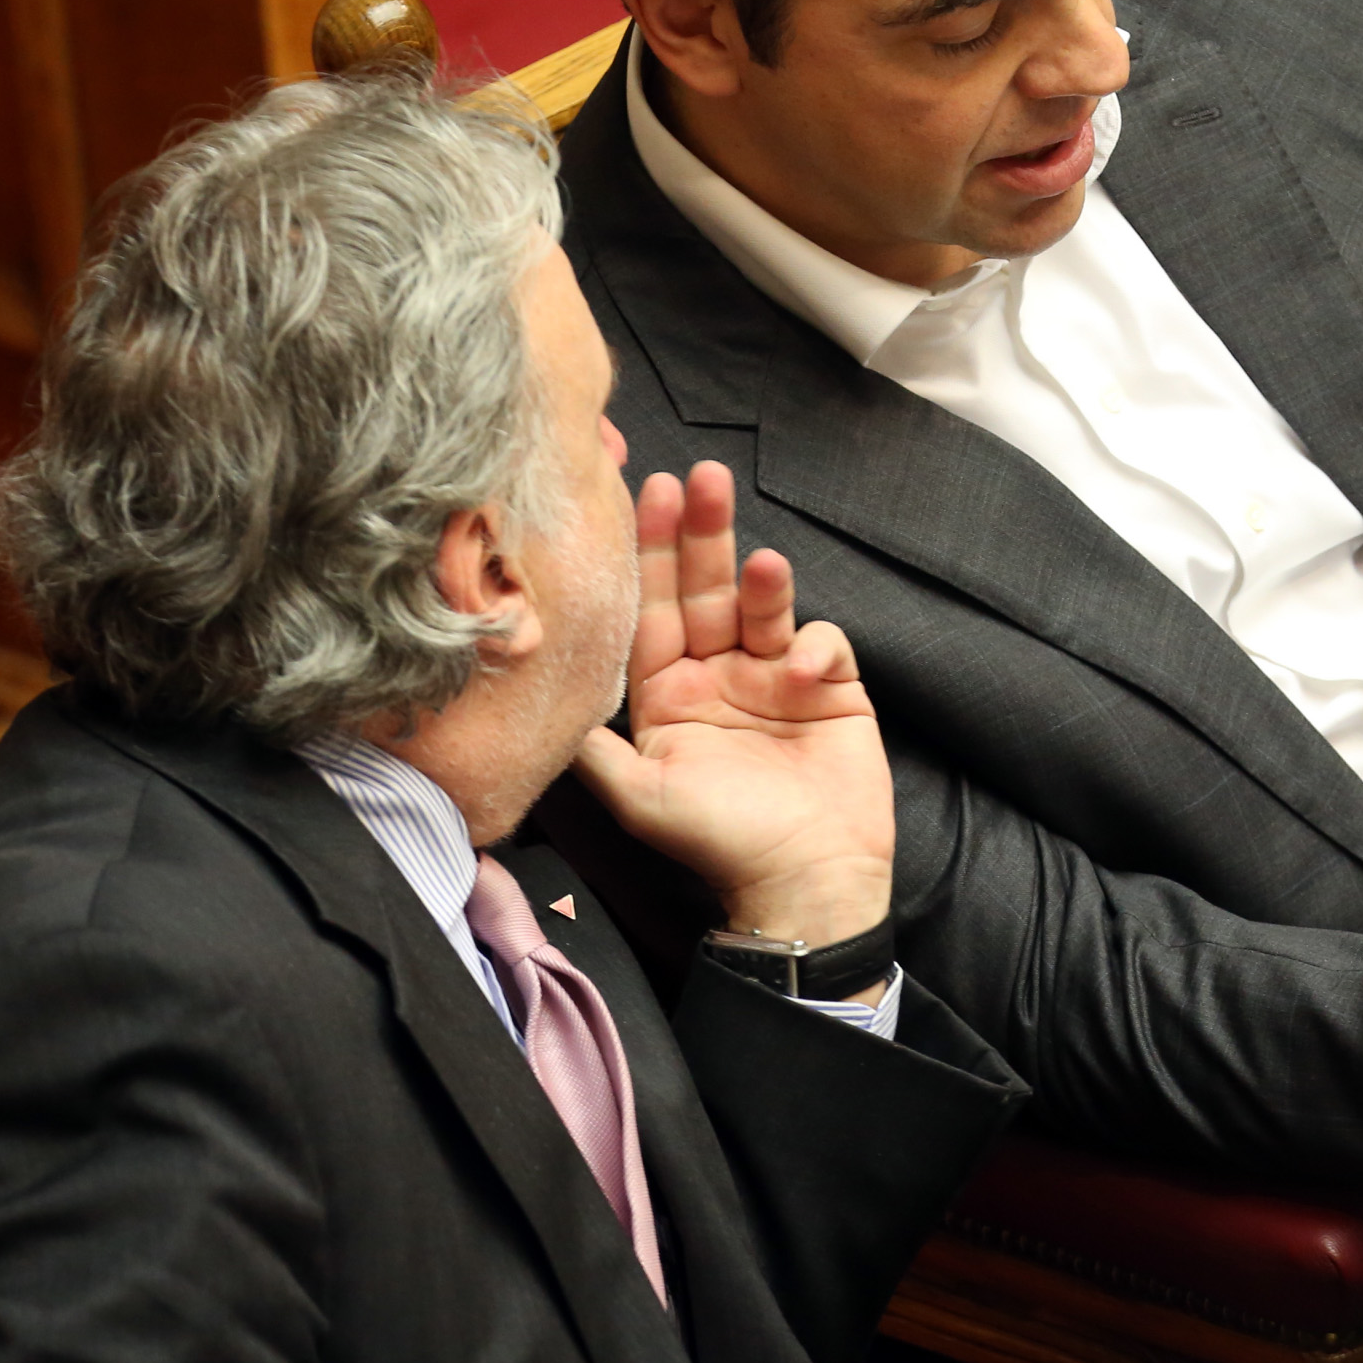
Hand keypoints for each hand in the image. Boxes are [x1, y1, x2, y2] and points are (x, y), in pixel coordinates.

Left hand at [572, 462, 893, 966]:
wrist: (807, 882)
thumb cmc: (720, 842)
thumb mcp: (639, 793)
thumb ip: (590, 742)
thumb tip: (531, 694)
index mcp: (667, 692)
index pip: (653, 608)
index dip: (649, 552)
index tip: (643, 494)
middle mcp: (717, 675)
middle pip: (706, 589)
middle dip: (702, 534)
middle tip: (700, 479)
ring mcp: (774, 677)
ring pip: (763, 605)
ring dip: (760, 579)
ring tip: (760, 563)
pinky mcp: (831, 686)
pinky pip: (821, 643)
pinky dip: (812, 646)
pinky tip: (799, 670)